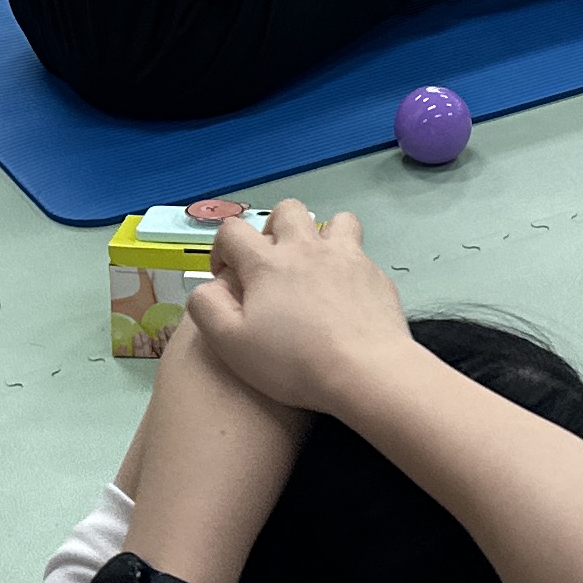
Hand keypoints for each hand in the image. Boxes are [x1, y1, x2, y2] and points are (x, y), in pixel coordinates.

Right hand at [186, 199, 410, 415]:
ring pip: (335, 221)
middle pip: (286, 210)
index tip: (227, 277)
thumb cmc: (294, 361)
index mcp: (267, 263)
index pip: (233, 230)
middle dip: (273, 229)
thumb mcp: (231, 344)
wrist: (366, 371)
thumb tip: (207, 287)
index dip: (222, 249)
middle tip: (272, 265)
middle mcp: (307, 248)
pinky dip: (348, 268)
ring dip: (320, 236)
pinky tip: (346, 298)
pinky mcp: (375, 275)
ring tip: (315, 268)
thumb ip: (207, 308)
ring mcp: (347, 257)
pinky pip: (359, 256)